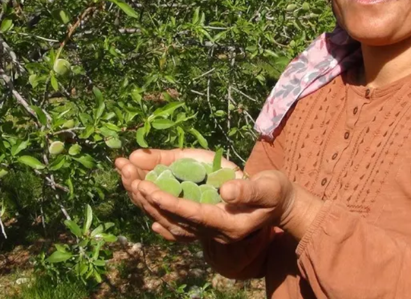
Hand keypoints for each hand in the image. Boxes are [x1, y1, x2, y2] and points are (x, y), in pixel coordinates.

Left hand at [114, 148, 296, 243]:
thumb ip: (248, 191)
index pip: (192, 214)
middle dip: (149, 199)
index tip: (146, 188)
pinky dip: (161, 219)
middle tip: (128, 177)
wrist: (282, 206)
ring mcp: (210, 234)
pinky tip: (148, 215)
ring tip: (129, 182)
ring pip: (171, 223)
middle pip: (175, 219)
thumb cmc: (277, 193)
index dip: (168, 202)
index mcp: (229, 225)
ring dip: (148, 205)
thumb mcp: (269, 188)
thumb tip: (225, 191)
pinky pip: (178, 227)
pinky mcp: (207, 227)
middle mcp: (215, 234)